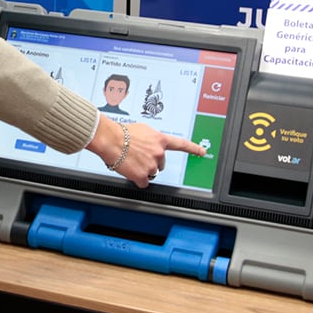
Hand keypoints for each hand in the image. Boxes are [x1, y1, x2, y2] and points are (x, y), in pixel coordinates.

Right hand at [89, 116, 205, 187]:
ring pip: (151, 173)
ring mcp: (152, 165)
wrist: (110, 139)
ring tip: (131, 160)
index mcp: (160, 140)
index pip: (181, 145)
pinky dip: (137, 178)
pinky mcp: (142, 176)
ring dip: (143, 170)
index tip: (202, 152)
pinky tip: (130, 169)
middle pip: (161, 164)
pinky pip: (143, 182)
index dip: (193, 149)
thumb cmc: (121, 132)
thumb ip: (152, 138)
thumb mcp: (142, 129)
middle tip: (139, 156)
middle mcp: (159, 153)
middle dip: (152, 162)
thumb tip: (152, 143)